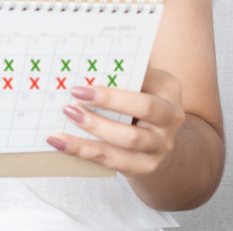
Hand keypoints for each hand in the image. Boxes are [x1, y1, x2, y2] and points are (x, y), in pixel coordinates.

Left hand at [47, 68, 186, 175]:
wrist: (157, 145)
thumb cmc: (139, 106)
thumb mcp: (139, 87)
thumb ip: (120, 76)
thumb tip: (84, 66)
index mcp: (168, 88)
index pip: (145, 76)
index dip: (119, 74)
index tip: (91, 72)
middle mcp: (171, 116)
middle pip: (145, 107)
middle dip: (109, 100)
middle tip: (76, 94)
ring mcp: (161, 144)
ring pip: (128, 138)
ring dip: (94, 126)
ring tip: (68, 115)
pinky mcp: (145, 166)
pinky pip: (112, 159)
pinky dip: (84, 150)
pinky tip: (61, 142)